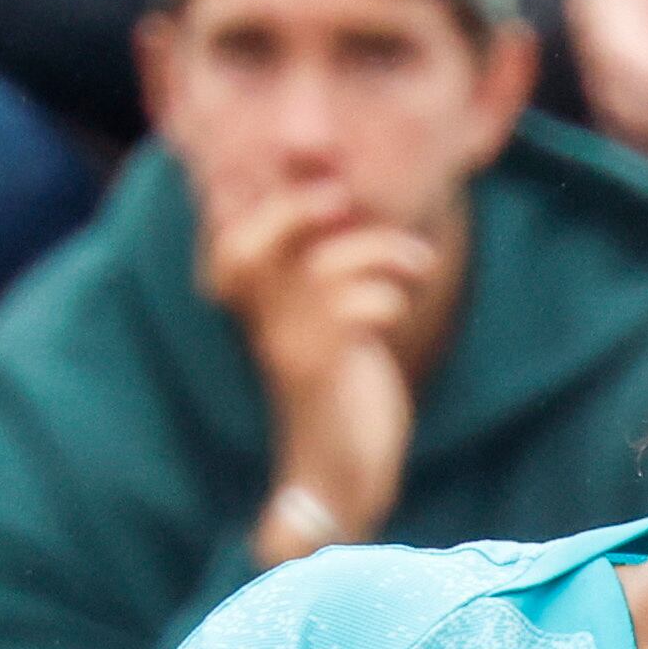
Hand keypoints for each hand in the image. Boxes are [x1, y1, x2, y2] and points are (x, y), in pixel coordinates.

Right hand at [206, 187, 437, 551]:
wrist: (340, 488)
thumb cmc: (344, 399)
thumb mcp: (333, 325)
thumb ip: (328, 264)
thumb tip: (339, 186)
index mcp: (260, 310)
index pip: (229, 238)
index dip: (266, 194)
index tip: (316, 160)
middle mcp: (263, 327)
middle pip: (249, 246)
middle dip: (296, 206)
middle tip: (346, 200)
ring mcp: (289, 351)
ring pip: (320, 270)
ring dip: (380, 250)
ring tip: (418, 262)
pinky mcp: (321, 377)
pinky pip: (347, 311)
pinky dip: (387, 294)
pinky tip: (407, 298)